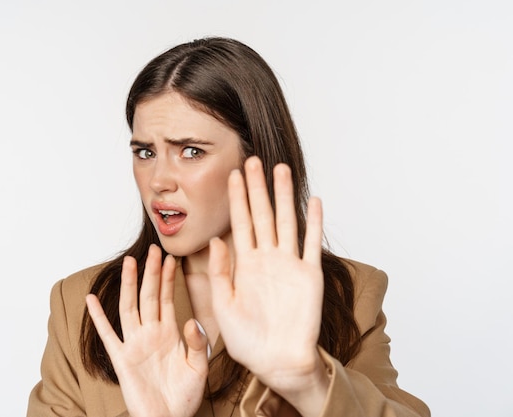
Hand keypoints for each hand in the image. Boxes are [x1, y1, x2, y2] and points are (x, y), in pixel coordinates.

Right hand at [86, 244, 208, 416]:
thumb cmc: (184, 397)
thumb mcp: (198, 367)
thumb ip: (197, 343)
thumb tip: (190, 320)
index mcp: (169, 334)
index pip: (167, 299)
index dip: (168, 278)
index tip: (170, 258)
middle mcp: (150, 334)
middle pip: (149, 296)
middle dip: (150, 273)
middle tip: (152, 249)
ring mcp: (134, 344)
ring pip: (130, 307)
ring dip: (129, 285)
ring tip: (129, 262)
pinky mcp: (122, 359)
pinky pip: (107, 334)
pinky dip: (98, 317)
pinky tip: (91, 300)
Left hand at [208, 156, 328, 412]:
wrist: (277, 362)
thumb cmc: (248, 341)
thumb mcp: (223, 306)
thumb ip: (219, 273)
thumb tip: (215, 240)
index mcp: (245, 265)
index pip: (239, 223)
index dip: (235, 199)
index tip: (231, 174)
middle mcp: (267, 259)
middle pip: (262, 215)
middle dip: (257, 188)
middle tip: (253, 160)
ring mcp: (289, 265)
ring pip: (287, 222)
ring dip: (284, 197)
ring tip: (281, 170)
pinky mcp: (310, 276)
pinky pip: (312, 244)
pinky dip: (314, 223)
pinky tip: (314, 202)